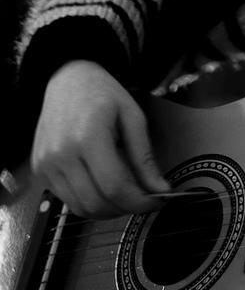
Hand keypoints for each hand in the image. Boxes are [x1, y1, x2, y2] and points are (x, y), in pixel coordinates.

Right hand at [31, 60, 169, 216]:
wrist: (68, 79)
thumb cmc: (103, 93)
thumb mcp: (133, 117)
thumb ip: (144, 156)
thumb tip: (160, 188)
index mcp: (88, 137)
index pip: (114, 186)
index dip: (138, 201)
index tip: (157, 202)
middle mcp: (61, 155)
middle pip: (95, 202)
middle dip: (124, 208)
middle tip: (143, 199)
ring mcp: (46, 165)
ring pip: (79, 207)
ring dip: (106, 210)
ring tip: (125, 194)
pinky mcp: (40, 170)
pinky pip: (66, 199)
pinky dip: (88, 201)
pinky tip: (103, 186)